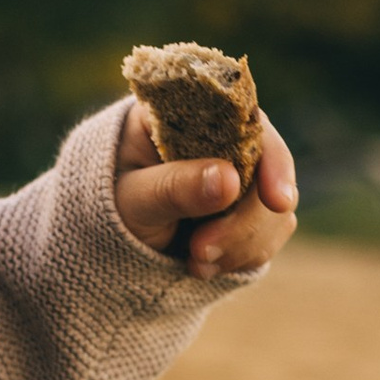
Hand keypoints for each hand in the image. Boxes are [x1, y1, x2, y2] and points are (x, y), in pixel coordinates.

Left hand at [113, 99, 299, 280]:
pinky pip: (270, 234)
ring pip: (276, 209)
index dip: (273, 160)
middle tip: (201, 251)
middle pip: (270, 171)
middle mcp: (225, 136)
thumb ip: (175, 187)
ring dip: (244, 244)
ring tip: (196, 262)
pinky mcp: (248, 209)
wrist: (102, 239)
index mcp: (192, 112)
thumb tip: (229, 180)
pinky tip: (204, 267)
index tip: (277, 201)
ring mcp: (241, 174)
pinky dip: (243, 257)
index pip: (249, 121)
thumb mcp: (133, 197)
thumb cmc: (107, 204)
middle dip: (245, 221)